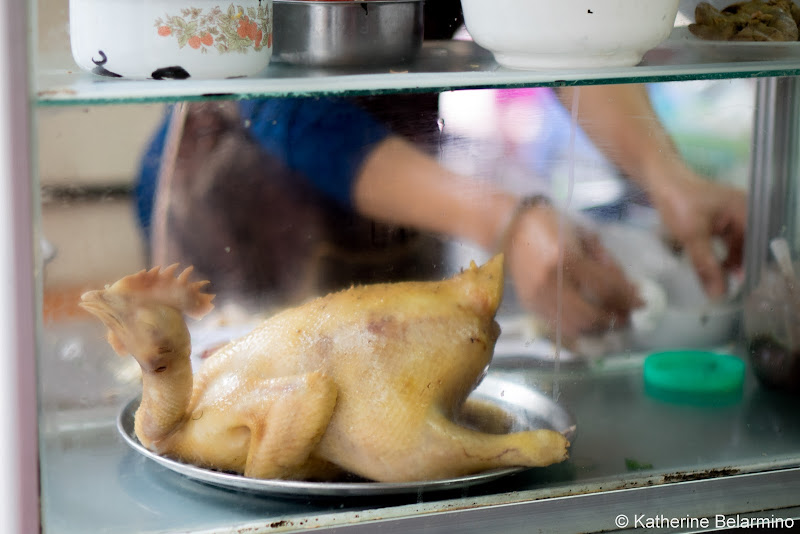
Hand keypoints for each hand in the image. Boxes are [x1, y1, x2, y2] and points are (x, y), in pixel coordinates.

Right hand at [503, 202, 641, 340]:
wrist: (511, 228)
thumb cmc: (550, 225)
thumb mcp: (584, 236)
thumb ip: (607, 263)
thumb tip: (630, 288)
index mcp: (564, 259)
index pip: (604, 288)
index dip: (627, 298)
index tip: (642, 302)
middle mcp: (549, 283)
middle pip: (590, 315)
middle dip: (614, 319)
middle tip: (628, 316)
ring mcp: (537, 298)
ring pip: (574, 327)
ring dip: (598, 328)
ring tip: (612, 321)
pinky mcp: (531, 306)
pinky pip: (559, 327)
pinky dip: (580, 330)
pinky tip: (592, 324)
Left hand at [649, 167, 746, 298]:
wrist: (659, 180)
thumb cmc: (679, 202)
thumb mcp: (692, 236)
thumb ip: (706, 265)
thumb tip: (718, 295)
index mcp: (745, 212)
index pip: (756, 246)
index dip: (748, 267)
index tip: (736, 286)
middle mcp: (743, 212)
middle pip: (745, 246)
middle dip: (735, 266)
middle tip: (722, 287)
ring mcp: (730, 214)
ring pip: (733, 245)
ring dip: (723, 261)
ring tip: (714, 279)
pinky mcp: (716, 217)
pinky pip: (722, 240)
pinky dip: (715, 252)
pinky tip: (707, 265)